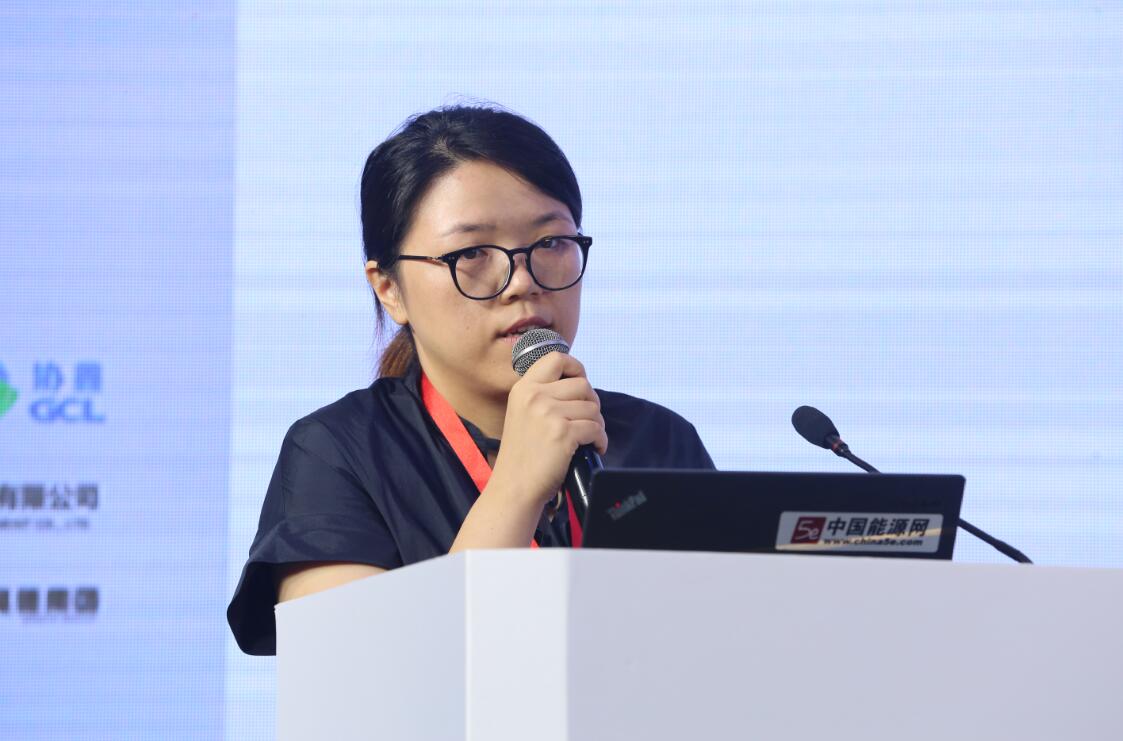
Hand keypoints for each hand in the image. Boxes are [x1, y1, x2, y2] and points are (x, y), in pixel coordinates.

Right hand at [488, 352, 607, 506]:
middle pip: (582, 384)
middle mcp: (534, 396)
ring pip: (593, 407)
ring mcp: (548, 413)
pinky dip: (600, 440)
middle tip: (587, 420)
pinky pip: (596, 428)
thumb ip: (544, 396)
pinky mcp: (562, 433)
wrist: (514, 488)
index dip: (576, 367)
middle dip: (591, 402)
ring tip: (588, 438)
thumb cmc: (523, 456)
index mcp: (523, 389)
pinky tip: (593, 449)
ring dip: (597, 424)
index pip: (556, 358)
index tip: (581, 383)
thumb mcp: (522, 414)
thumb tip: (581, 386)